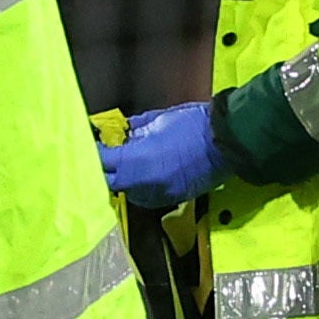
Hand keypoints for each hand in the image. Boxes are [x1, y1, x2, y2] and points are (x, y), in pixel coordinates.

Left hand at [98, 101, 221, 209]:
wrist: (228, 141)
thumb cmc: (193, 124)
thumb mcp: (159, 120)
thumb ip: (136, 129)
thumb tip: (122, 133)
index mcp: (139, 160)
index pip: (103, 162)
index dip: (94, 154)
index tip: (90, 145)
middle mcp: (145, 183)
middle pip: (111, 182)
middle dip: (104, 171)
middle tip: (102, 158)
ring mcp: (160, 194)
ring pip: (129, 193)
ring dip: (122, 182)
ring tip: (120, 167)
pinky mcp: (173, 199)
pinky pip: (147, 197)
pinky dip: (139, 188)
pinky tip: (140, 176)